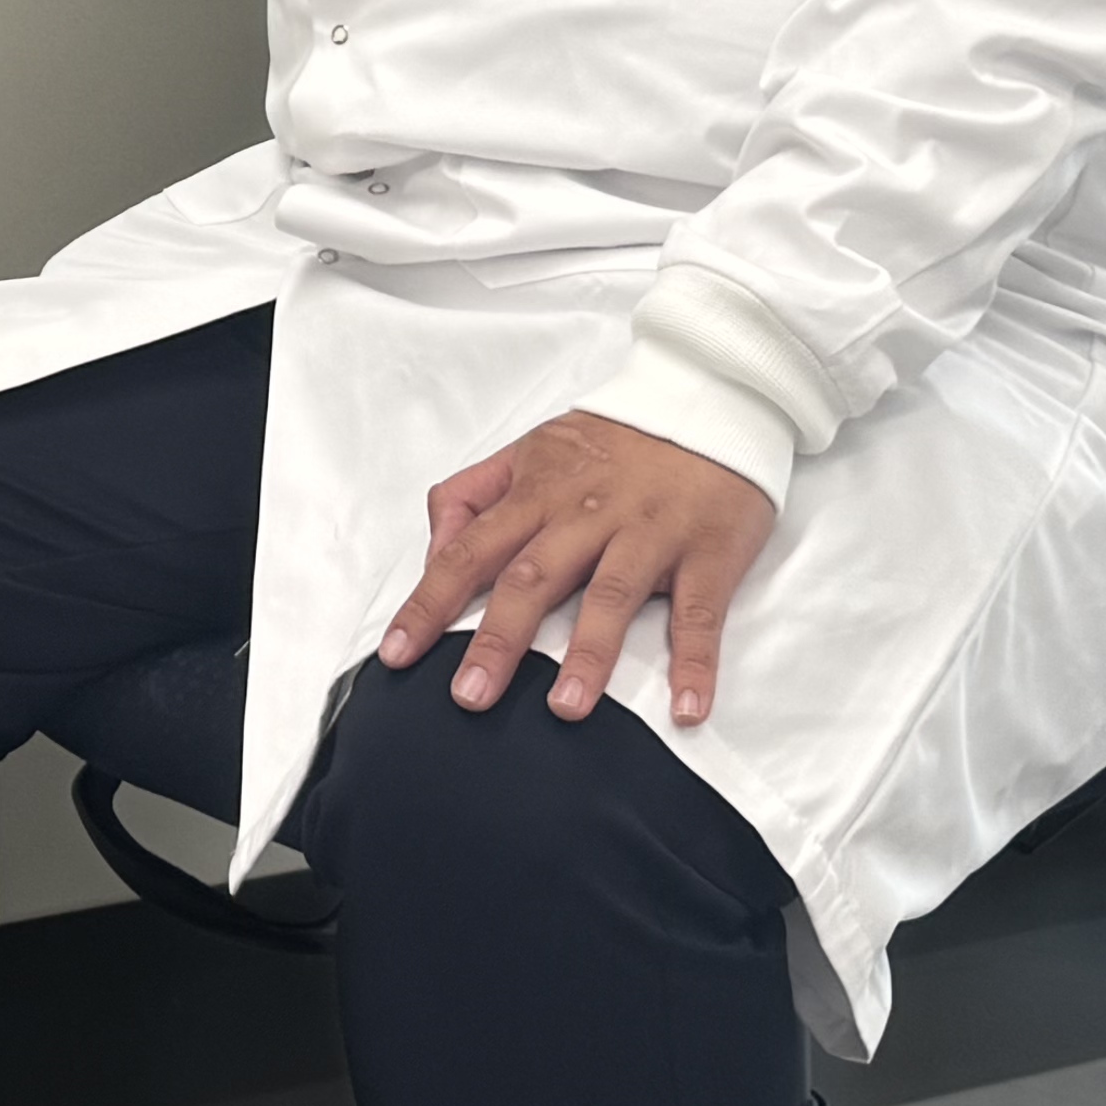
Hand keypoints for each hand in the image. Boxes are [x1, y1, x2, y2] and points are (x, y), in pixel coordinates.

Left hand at [381, 411, 774, 727]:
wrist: (706, 399)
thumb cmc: (614, 439)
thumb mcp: (530, 450)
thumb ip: (471, 495)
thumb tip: (433, 550)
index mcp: (537, 494)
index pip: (468, 553)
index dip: (430, 602)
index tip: (398, 652)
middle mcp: (586, 515)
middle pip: (532, 579)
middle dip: (497, 640)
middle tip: (469, 695)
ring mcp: (648, 534)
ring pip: (611, 596)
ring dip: (588, 654)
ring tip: (564, 707)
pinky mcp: (707, 552)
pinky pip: (700, 612)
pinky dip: (695, 660)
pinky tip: (687, 706)